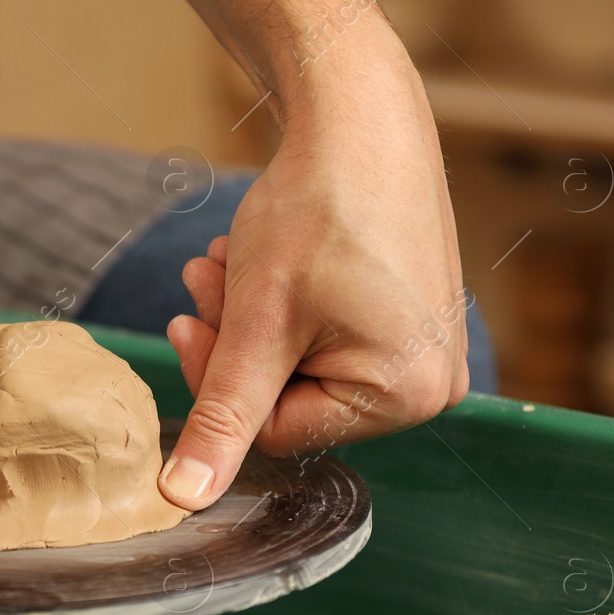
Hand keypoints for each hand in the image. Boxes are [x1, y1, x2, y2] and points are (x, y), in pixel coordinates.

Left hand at [161, 51, 468, 507]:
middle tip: (202, 280)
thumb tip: (180, 501)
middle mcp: (433, 382)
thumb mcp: (256, 323)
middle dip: (233, 342)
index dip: (217, 379)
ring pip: (298, 360)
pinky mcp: (409, 314)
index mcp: (408, 395)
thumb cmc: (319, 210)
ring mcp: (426, 346)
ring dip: (247, 316)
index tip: (187, 320)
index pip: (278, 430)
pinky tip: (258, 255)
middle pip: (290, 397)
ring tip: (226, 258)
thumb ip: (221, 417)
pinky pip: (325, 331)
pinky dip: (280, 301)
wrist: (361, 113)